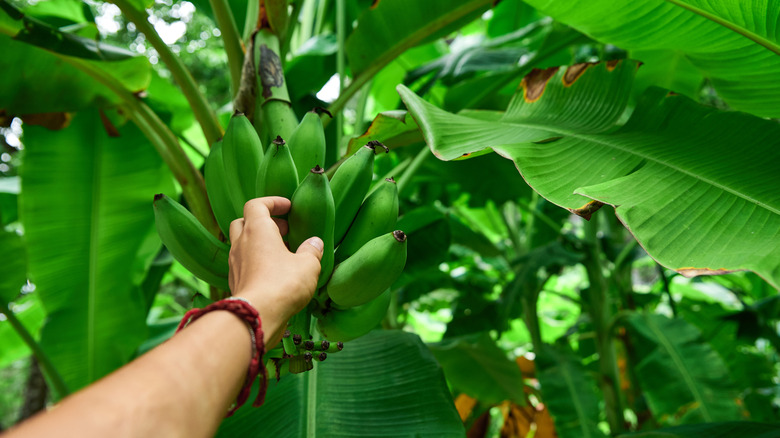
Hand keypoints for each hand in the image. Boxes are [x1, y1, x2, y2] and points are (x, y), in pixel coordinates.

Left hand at [228, 197, 322, 347]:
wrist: (256, 316)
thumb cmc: (282, 284)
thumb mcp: (308, 265)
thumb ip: (312, 251)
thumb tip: (315, 243)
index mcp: (257, 230)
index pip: (257, 204)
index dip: (272, 202)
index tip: (288, 207)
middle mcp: (241, 243)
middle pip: (244, 221)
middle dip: (263, 222)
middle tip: (284, 230)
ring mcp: (235, 263)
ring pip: (242, 244)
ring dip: (259, 243)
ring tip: (282, 253)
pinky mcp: (235, 282)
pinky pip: (243, 264)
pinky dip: (256, 262)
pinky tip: (273, 273)